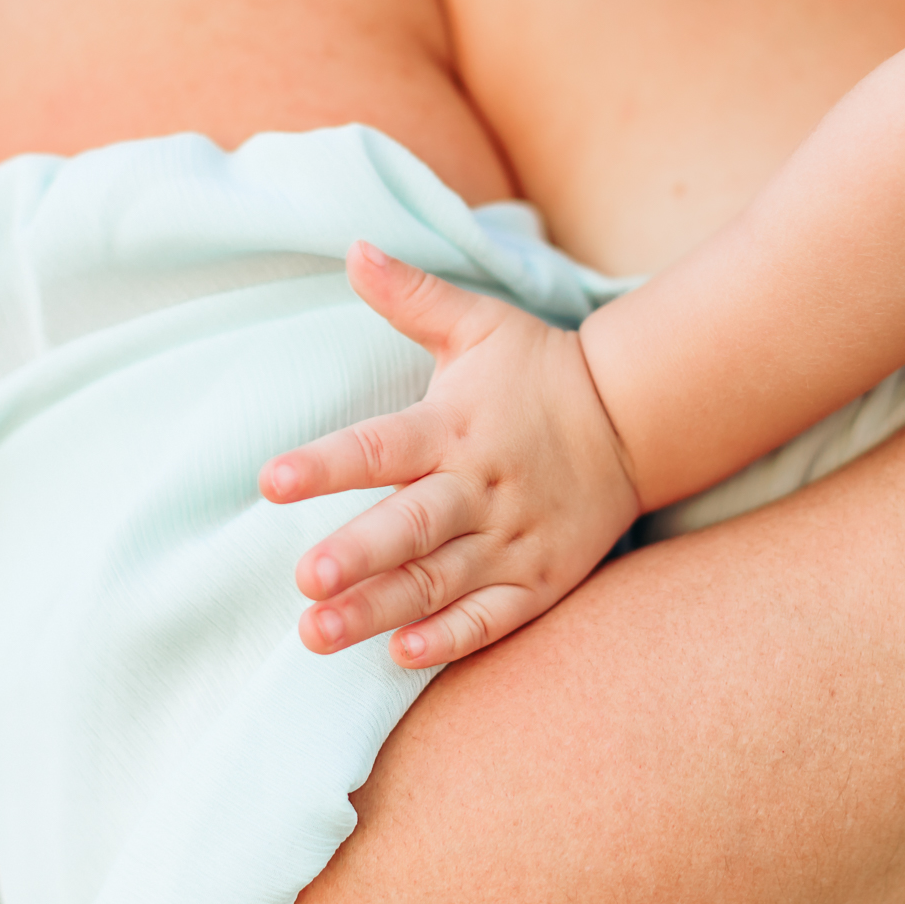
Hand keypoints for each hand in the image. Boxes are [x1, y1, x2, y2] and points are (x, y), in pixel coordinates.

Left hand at [260, 242, 641, 667]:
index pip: (382, 446)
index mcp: (455, 426)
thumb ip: (412, 295)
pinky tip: (402, 655)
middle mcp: (481, 487)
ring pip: (440, 582)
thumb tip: (352, 247)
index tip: (270, 480)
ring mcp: (512, 540)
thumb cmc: (539, 371)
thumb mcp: (480, 323)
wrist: (634, 420)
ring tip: (317, 632)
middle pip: (414, 526)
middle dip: (359, 554)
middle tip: (305, 579)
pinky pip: (492, 618)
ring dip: (380, 608)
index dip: (326, 464)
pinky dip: (451, 638)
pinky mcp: (538, 580)